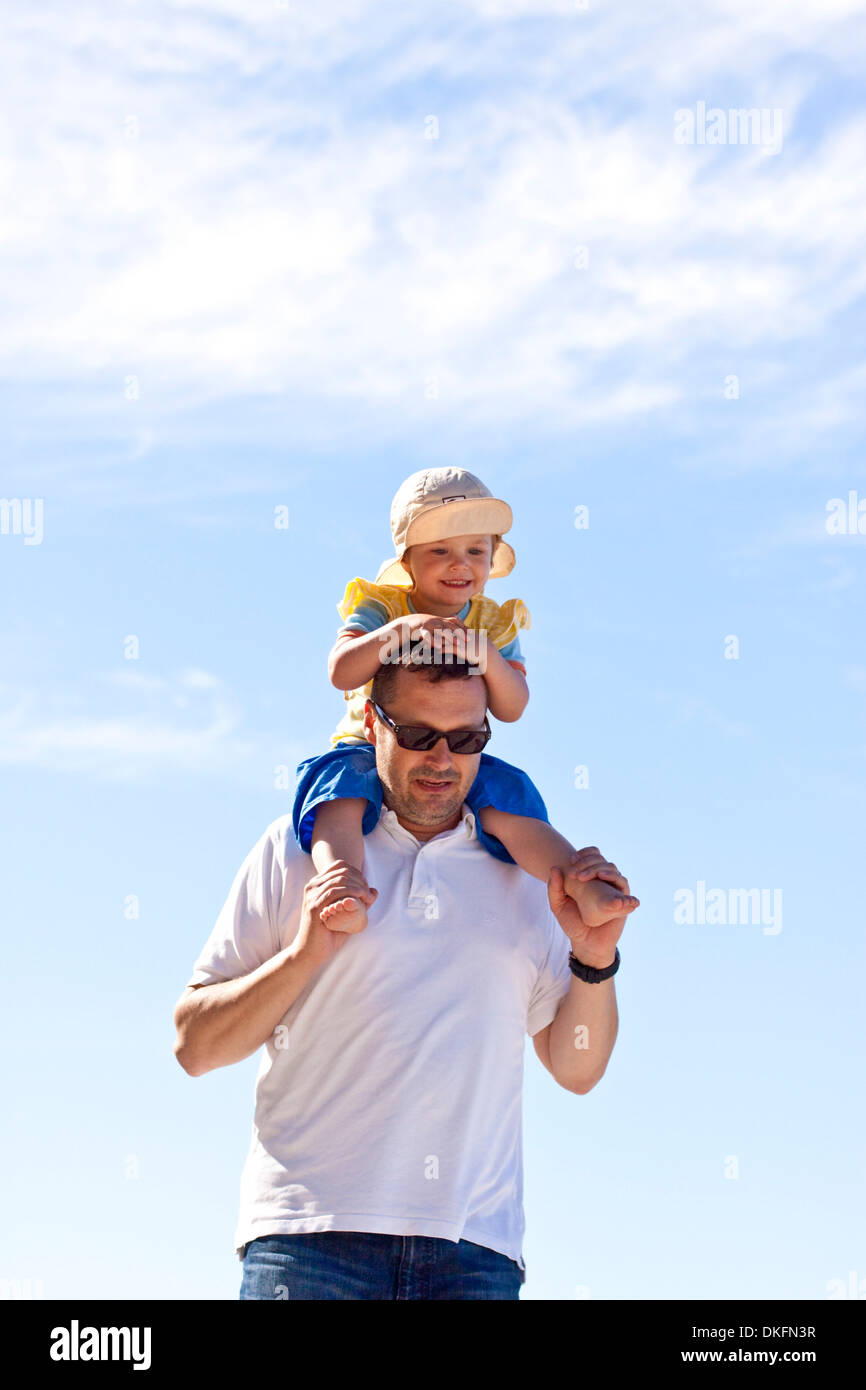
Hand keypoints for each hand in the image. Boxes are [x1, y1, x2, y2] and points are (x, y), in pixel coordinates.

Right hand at [293, 861, 377, 967]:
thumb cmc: (328, 934)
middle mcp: (312, 886)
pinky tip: (361, 899)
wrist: (310, 952)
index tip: (366, 887)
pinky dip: (352, 892)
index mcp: (317, 884)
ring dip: (358, 886)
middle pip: (342, 871)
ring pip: (340, 880)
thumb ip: (359, 901)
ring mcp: (312, 895)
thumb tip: (374, 891)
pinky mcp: (314, 906)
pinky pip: (335, 892)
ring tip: (367, 897)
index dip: (357, 872)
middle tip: (369, 894)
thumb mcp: (346, 914)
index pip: (340, 865)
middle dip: (360, 879)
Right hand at [389, 614, 469, 663]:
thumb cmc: (422, 627)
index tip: (472, 635)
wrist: (405, 625)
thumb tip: (457, 633)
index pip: (455, 623)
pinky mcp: (419, 630)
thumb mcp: (435, 626)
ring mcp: (428, 625)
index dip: (463, 628)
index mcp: (440, 620)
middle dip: (460, 633)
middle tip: (468, 640)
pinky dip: (432, 641)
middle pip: (450, 627)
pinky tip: (437, 647)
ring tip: (457, 644)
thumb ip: (445, 627)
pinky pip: (427, 636)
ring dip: (449, 637)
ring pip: (440, 631)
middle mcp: (435, 621)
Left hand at [547, 846, 637, 968]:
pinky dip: (621, 888)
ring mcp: (615, 891)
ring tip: (593, 876)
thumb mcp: (558, 906)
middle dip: (589, 863)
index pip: (594, 855)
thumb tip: (554, 868)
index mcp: (592, 877)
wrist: (586, 944)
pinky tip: (609, 886)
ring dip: (602, 870)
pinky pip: (627, 893)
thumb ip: (554, 888)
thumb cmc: (573, 923)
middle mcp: (605, 881)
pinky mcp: (624, 905)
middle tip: (576, 873)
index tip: (572, 860)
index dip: (585, 854)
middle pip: (602, 861)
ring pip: (614, 871)